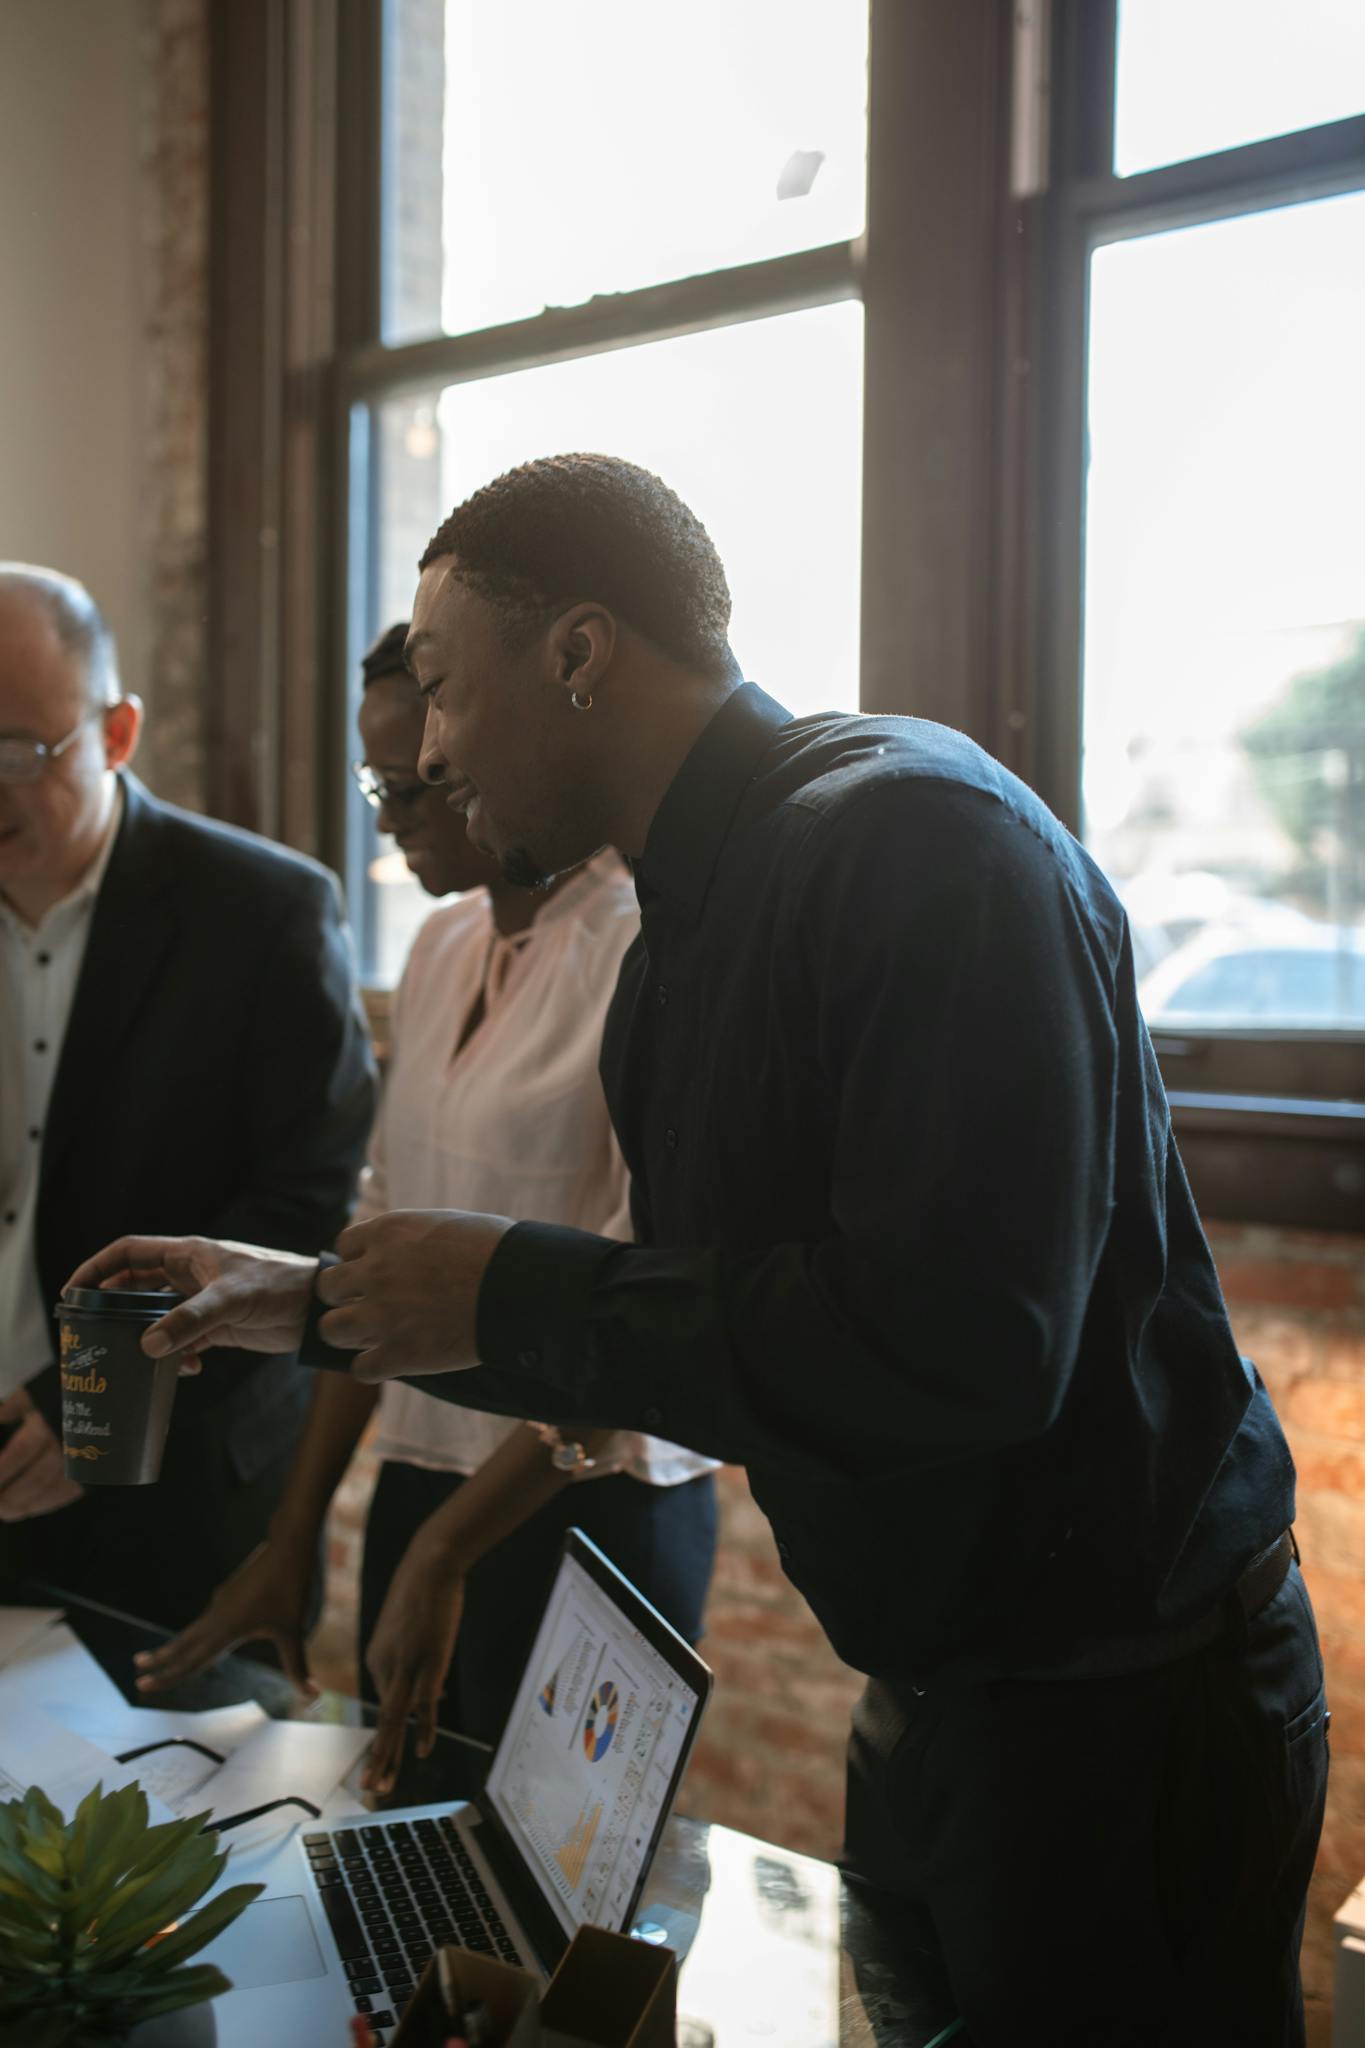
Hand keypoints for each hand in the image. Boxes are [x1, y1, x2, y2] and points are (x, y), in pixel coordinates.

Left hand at [0, 1391, 82, 1520]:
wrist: (109, 1389)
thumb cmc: (66, 1388)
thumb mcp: (36, 1389)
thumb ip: (11, 1406)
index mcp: (49, 1422)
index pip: (21, 1452)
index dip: (2, 1470)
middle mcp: (66, 1444)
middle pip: (35, 1479)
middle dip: (9, 1497)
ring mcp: (81, 1460)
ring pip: (51, 1490)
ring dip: (25, 1505)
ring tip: (7, 1511)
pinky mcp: (91, 1470)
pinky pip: (68, 1493)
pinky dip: (47, 1503)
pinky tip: (31, 1508)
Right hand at [63, 1236, 319, 1366]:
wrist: (317, 1308)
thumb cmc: (279, 1285)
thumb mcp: (231, 1299)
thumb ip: (190, 1320)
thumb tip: (146, 1346)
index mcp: (188, 1254)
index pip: (128, 1253)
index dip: (97, 1268)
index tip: (73, 1292)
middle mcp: (189, 1275)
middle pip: (135, 1287)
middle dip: (113, 1308)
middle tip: (91, 1333)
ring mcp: (200, 1301)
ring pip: (156, 1317)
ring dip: (144, 1337)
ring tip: (130, 1359)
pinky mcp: (216, 1326)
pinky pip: (181, 1341)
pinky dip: (176, 1356)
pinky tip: (184, 1369)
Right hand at [132, 1535, 319, 1696]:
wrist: (287, 1546)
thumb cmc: (291, 1588)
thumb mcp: (294, 1632)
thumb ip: (298, 1667)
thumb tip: (313, 1696)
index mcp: (225, 1630)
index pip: (191, 1661)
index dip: (167, 1677)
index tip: (142, 1685)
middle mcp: (216, 1617)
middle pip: (181, 1645)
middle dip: (160, 1662)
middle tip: (137, 1673)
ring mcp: (220, 1603)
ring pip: (192, 1631)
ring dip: (175, 1647)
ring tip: (156, 1657)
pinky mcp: (228, 1593)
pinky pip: (207, 1620)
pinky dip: (195, 1634)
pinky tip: (200, 1637)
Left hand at [315, 1210, 512, 1381]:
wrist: (520, 1287)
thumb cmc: (497, 1250)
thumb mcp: (448, 1225)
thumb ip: (416, 1239)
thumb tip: (411, 1252)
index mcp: (388, 1233)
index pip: (343, 1246)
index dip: (357, 1260)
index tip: (373, 1270)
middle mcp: (375, 1271)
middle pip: (327, 1287)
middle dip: (343, 1297)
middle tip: (366, 1304)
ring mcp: (383, 1315)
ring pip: (332, 1330)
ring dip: (346, 1333)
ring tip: (369, 1335)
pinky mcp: (399, 1354)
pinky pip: (361, 1369)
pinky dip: (371, 1367)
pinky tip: (389, 1361)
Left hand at [362, 1526, 466, 1793]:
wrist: (429, 1565)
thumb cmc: (422, 1590)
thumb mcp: (411, 1626)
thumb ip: (417, 1658)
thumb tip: (435, 1690)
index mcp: (377, 1658)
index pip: (390, 1697)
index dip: (405, 1716)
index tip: (413, 1733)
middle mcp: (385, 1667)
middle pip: (382, 1721)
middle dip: (377, 1757)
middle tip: (369, 1787)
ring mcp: (406, 1668)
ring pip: (394, 1722)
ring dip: (387, 1757)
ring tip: (380, 1784)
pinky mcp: (427, 1665)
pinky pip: (424, 1707)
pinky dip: (425, 1731)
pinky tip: (421, 1753)